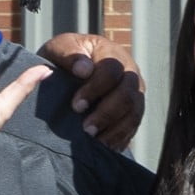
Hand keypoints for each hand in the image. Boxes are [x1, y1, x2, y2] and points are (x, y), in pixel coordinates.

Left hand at [34, 30, 146, 151]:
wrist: (68, 69)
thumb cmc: (63, 58)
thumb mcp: (59, 48)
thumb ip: (68, 54)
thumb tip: (84, 70)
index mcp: (112, 53)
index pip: (112, 71)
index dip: (96, 89)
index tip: (76, 106)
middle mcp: (130, 72)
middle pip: (129, 94)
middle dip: (108, 113)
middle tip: (86, 129)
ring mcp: (135, 92)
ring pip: (135, 112)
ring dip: (115, 129)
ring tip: (95, 142)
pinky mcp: (133, 110)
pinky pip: (134, 126)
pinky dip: (120, 138)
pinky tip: (105, 146)